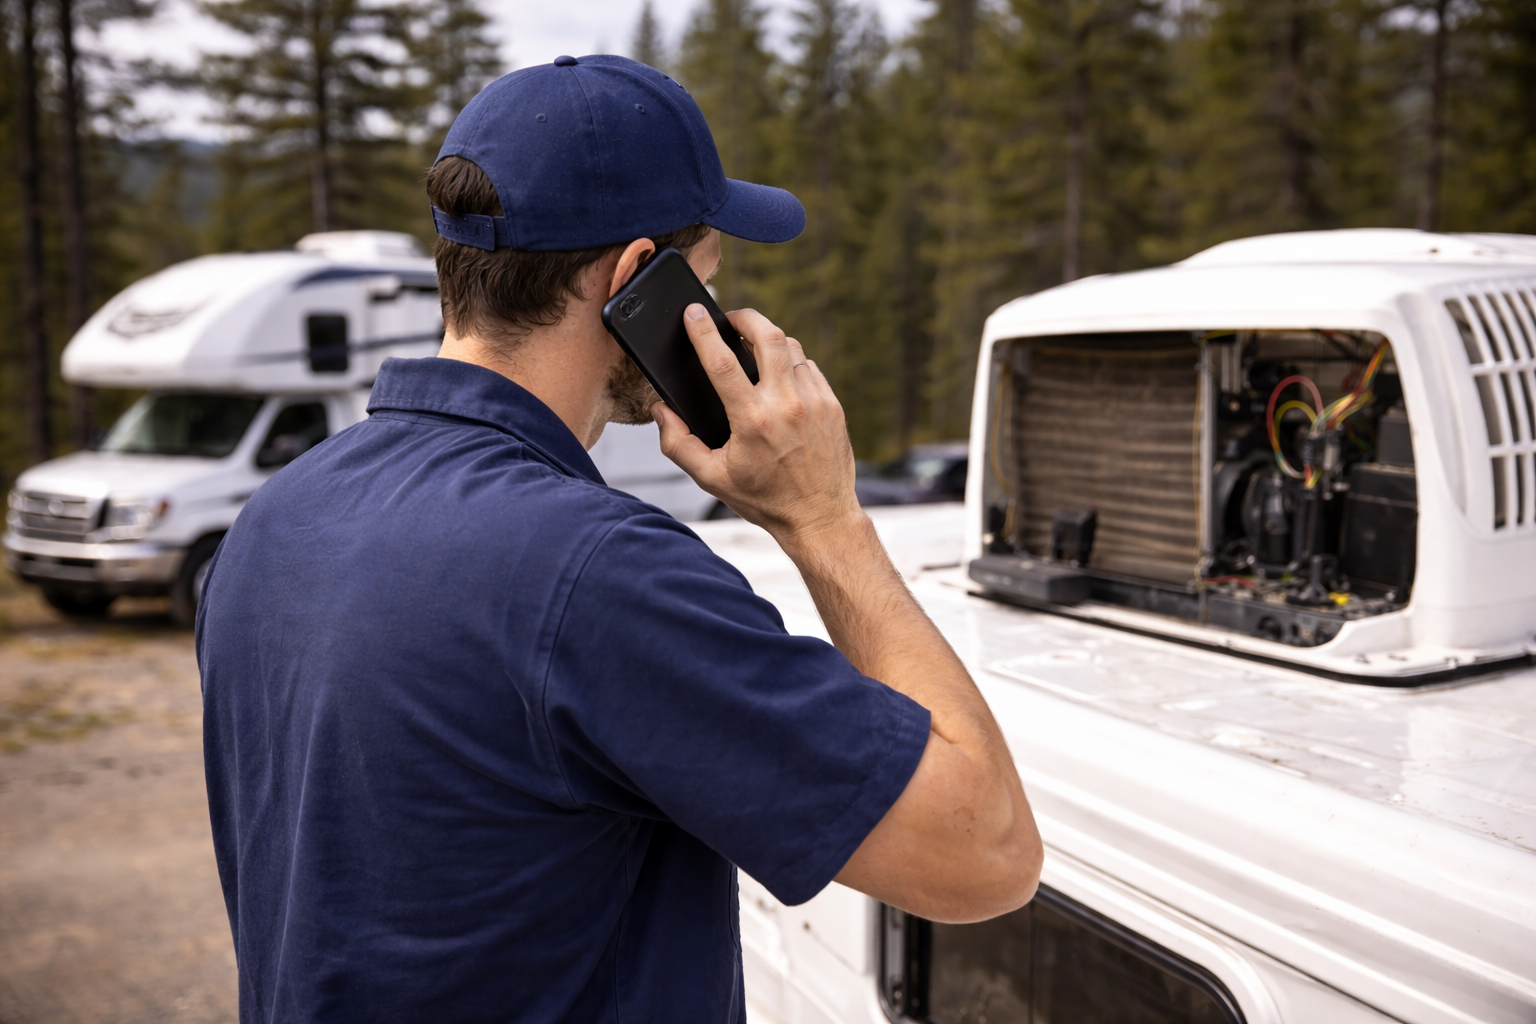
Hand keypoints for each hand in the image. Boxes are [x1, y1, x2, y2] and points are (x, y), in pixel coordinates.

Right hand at [653, 304, 861, 540]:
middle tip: (730, 318)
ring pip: (791, 347)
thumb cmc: (765, 500)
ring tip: (752, 345)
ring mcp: (814, 401)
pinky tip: (778, 374)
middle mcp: (786, 405)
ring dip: (768, 339)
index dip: (703, 331)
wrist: (820, 516)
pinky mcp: (832, 404)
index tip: (693, 313)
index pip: (722, 362)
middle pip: (767, 335)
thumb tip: (661, 411)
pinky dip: (790, 362)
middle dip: (745, 317)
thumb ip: (679, 444)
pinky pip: (809, 367)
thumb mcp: (712, 479)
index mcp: (752, 421)